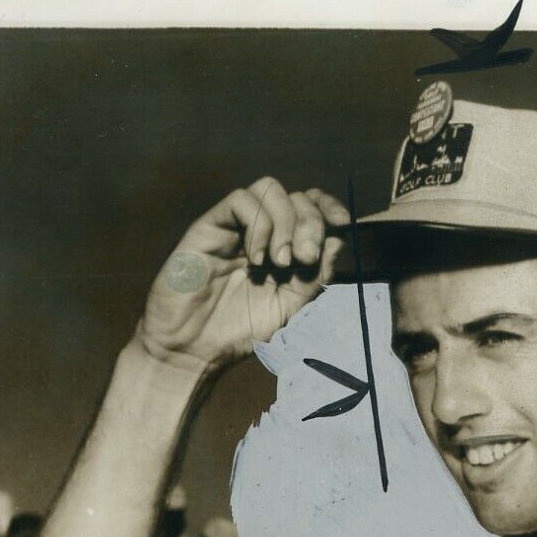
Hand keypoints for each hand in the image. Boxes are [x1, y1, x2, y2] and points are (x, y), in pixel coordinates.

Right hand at [136, 179, 349, 374]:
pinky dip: (258, 226)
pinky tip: (256, 259)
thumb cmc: (239, 331)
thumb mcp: (291, 307)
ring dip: (285, 223)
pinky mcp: (209, 226)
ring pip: (269, 189)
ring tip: (280, 263)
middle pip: (296, 196)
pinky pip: (240, 201)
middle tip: (305, 259)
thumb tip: (340, 242)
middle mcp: (261, 232)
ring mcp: (235, 227)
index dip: (328, 206)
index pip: (310, 207)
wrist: (193, 348)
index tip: (343, 223)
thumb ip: (316, 276)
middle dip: (310, 223)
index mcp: (283, 247)